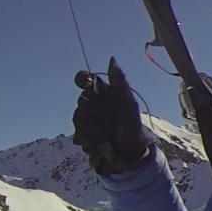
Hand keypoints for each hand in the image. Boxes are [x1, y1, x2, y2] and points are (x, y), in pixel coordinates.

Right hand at [72, 57, 150, 175]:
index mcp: (104, 93)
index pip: (84, 79)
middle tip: (110, 118)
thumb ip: (119, 83)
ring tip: (108, 131)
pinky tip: (101, 141)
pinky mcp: (82, 135)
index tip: (86, 83)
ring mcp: (86, 120)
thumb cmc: (133, 126)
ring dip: (95, 126)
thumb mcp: (129, 104)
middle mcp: (93, 104)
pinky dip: (91, 138)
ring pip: (78, 118)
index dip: (82, 79)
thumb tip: (112, 59)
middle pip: (82, 100)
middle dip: (97, 111)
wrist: (131, 151)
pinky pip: (78, 134)